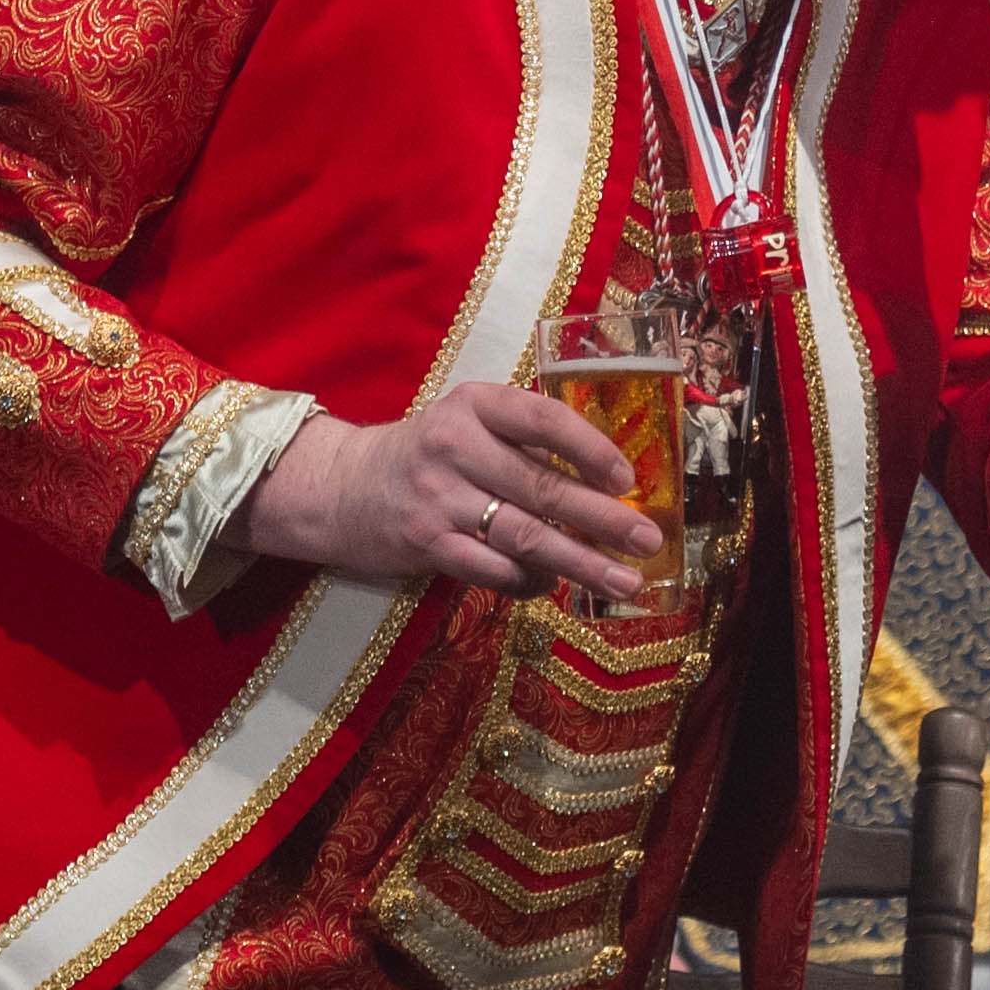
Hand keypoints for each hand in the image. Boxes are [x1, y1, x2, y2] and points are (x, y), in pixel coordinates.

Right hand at [235, 385, 665, 602]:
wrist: (340, 487)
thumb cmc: (425, 454)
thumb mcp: (468, 423)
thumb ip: (524, 441)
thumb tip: (608, 483)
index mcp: (474, 404)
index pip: (543, 418)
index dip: (591, 448)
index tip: (627, 478)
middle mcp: (455, 446)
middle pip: (543, 486)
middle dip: (604, 518)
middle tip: (649, 539)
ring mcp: (439, 499)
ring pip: (525, 535)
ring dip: (583, 562)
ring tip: (626, 581)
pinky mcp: (427, 545)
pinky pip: (494, 569)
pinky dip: (532, 580)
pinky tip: (557, 585)